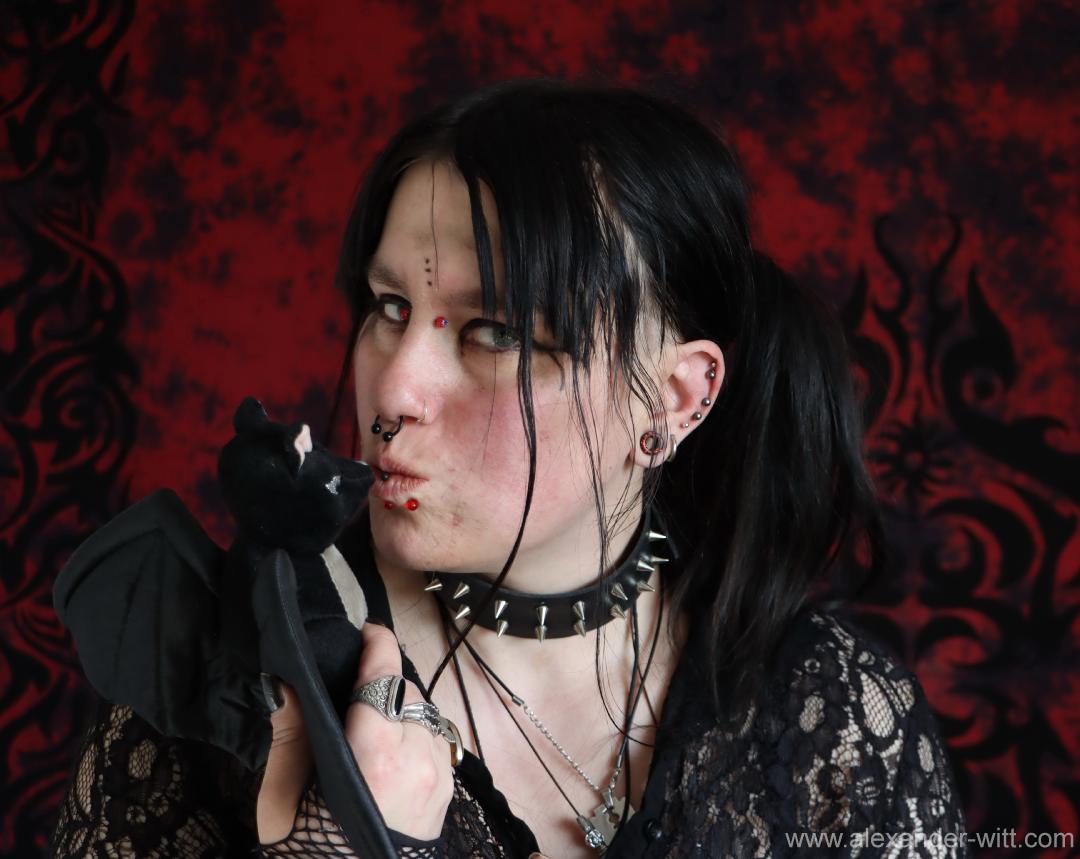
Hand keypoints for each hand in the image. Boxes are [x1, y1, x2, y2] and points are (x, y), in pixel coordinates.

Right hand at [256, 622, 454, 843]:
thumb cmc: (310, 849)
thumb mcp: (283, 798)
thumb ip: (291, 734)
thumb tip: (286, 680)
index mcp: (375, 759)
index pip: (384, 678)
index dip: (377, 645)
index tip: (367, 630)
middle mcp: (416, 762)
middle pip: (407, 691)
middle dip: (383, 680)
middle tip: (354, 685)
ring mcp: (438, 779)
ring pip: (426, 714)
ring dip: (402, 707)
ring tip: (370, 720)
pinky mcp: (447, 794)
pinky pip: (436, 740)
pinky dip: (416, 732)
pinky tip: (391, 747)